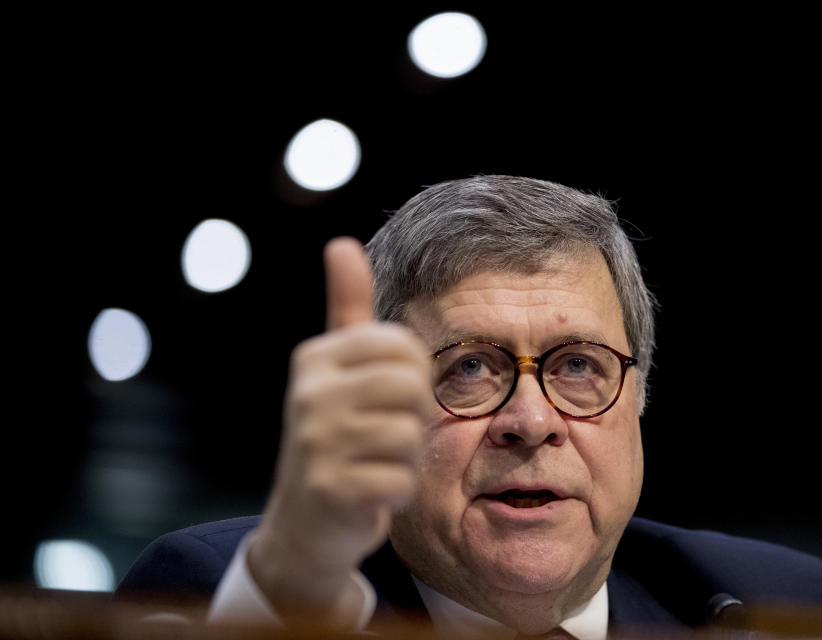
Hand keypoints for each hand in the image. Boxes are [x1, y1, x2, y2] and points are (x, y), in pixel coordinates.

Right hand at [247, 237, 430, 623]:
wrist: (303, 525)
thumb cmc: (334, 438)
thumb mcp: (335, 371)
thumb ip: (346, 308)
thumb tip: (341, 243)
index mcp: (315, 359)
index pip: (404, 346)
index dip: (413, 377)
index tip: (388, 398)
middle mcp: (309, 394)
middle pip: (412, 387)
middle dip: (413, 417)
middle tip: (386, 435)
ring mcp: (317, 442)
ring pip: (410, 435)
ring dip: (405, 457)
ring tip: (374, 463)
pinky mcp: (331, 489)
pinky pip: (402, 480)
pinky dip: (396, 492)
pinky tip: (370, 492)